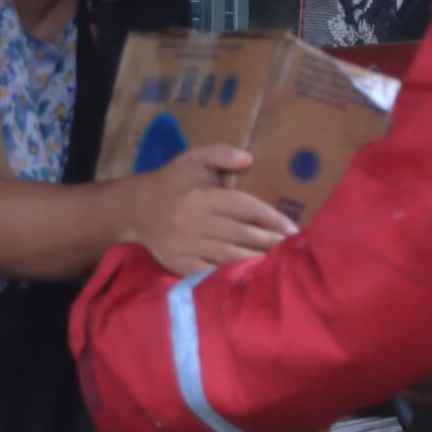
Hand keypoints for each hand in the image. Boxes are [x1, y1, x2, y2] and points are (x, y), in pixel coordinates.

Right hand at [123, 146, 298, 277]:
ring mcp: (185, 247)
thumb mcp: (193, 159)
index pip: (243, 207)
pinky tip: (250, 278)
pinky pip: (210, 273)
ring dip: (256, 261)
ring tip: (281, 265)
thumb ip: (220, 153)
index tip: (292, 228)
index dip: (270, 218)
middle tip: (295, 250)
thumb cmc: (172, 182)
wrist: (136, 209)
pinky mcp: (179, 265)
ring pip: (228, 256)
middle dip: (269, 243)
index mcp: (200, 197)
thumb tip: (249, 158)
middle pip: (240, 235)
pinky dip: (231, 276)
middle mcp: (193, 222)